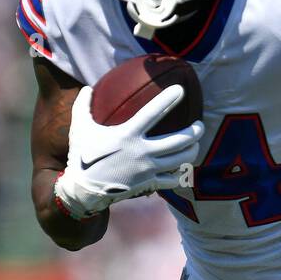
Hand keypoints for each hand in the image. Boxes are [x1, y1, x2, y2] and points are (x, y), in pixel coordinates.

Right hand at [54, 84, 203, 219]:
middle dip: (195, 132)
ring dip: (192, 151)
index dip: (168, 99)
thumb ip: (82, 106)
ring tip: (195, 145)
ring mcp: (148, 169)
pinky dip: (179, 173)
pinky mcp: (149, 184)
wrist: (83, 191)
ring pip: (181, 160)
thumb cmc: (81, 156)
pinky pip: (172, 178)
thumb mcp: (80, 129)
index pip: (153, 112)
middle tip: (200, 125)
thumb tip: (86, 88)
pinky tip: (181, 167)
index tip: (180, 90)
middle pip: (179, 140)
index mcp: (127, 134)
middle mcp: (142, 152)